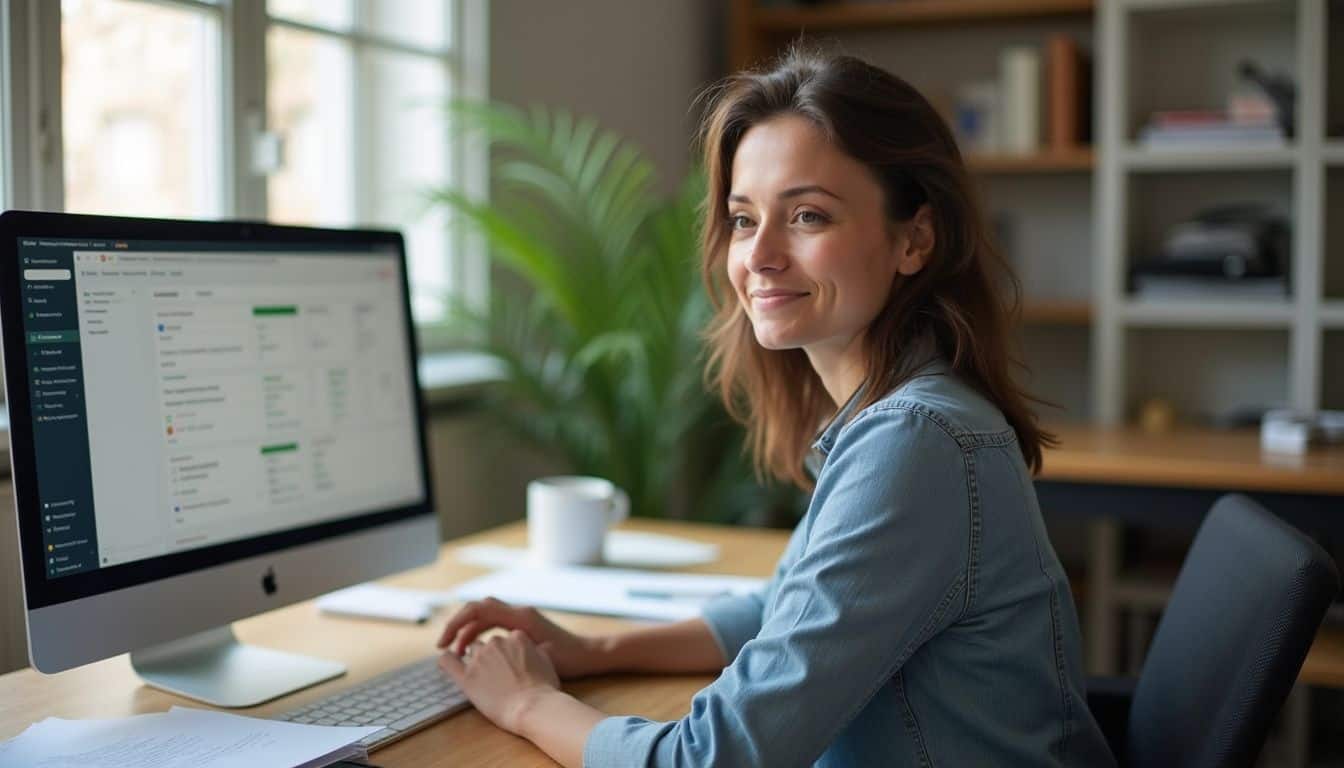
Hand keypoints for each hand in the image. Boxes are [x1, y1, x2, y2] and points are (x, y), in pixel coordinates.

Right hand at [436, 597, 606, 678]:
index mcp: (520, 616)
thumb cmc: (568, 659)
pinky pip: (496, 624)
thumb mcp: (539, 655)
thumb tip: (479, 650)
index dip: (457, 624)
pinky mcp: (524, 627)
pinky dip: (482, 634)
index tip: (445, 644)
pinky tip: (477, 653)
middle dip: (458, 625)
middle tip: (443, 646)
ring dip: (469, 631)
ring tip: (457, 653)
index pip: (479, 609)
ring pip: (486, 616)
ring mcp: (522, 618)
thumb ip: (510, 650)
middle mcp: (520, 612)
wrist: (589, 656)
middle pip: (479, 608)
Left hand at [439, 629, 560, 733]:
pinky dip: (446, 658)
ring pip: (470, 651)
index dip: (507, 653)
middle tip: (496, 676)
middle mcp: (496, 642)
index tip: (509, 666)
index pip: (506, 640)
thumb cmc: (544, 689)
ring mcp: (480, 658)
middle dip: (490, 657)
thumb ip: (541, 652)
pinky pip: (447, 660)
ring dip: (473, 660)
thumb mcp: (549, 663)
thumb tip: (543, 647)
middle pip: (487, 644)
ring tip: (479, 677)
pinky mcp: (466, 677)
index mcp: (516, 637)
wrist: (533, 708)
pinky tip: (447, 660)